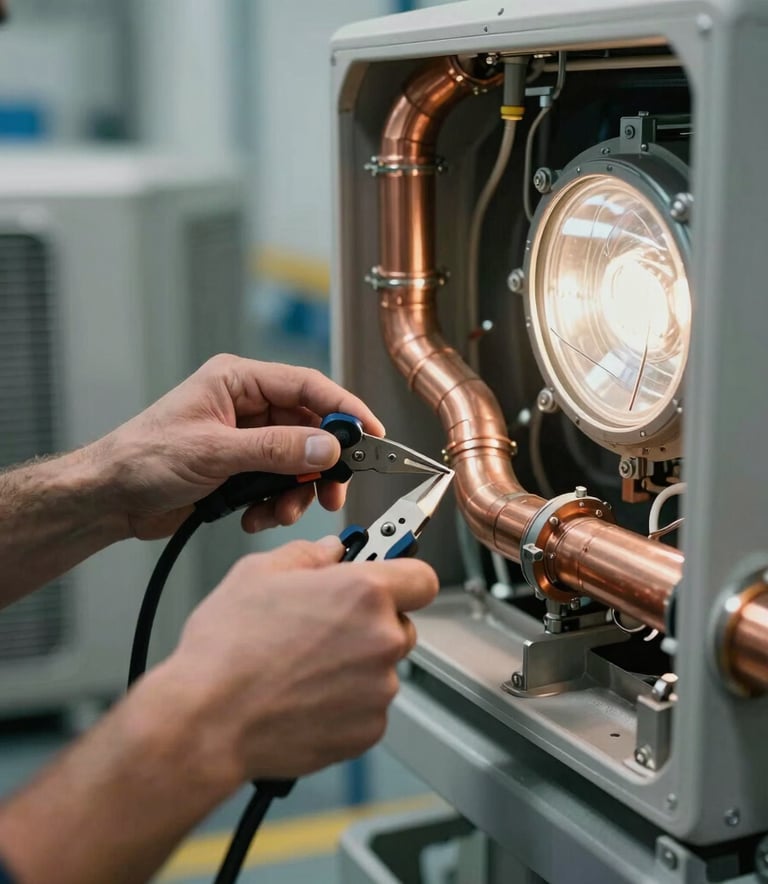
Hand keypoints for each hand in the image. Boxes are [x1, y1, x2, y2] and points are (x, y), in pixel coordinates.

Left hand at [91, 354, 384, 539]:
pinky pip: (278, 484)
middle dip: (322, 463)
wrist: (110, 498)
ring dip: (296, 491)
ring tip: (280, 511)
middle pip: (309, 428)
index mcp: (238, 383)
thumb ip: (274, 450)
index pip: (307, 386)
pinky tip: (255, 517)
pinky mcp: (242, 469)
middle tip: (333, 489)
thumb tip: (325, 447)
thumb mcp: (213, 452)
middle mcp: (246, 407)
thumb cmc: (141, 459)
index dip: (345, 408)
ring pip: (297, 461)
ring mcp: (246, 440)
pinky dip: (275, 504)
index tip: (372, 434)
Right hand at [163, 537, 438, 780]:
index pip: (422, 577)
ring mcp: (378, 689)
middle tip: (325, 627)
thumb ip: (307, 555)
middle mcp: (381, 640)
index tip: (389, 579)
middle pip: (400, 623)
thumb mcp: (258, 573)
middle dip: (371, 623)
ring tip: (303, 667)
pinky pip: (369, 707)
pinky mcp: (368, 730)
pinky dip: (346, 703)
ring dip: (356, 665)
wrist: (207, 720)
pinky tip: (304, 696)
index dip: (404, 576)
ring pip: (382, 667)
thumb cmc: (226, 649)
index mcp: (363, 593)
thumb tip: (330, 552)